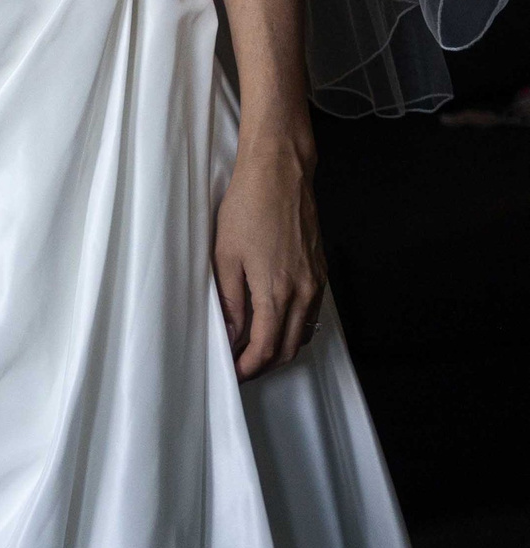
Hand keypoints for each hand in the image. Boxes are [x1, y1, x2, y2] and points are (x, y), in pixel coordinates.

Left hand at [213, 133, 327, 380]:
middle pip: (288, 348)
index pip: (265, 348)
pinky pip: (311, 314)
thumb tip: (232, 334)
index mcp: (276, 292)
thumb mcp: (226, 255)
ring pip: (302, 333)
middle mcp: (303, 293)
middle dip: (264, 364)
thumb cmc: (247, 208)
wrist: (282, 174)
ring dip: (279, 348)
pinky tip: (275, 323)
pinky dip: (294, 328)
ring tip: (253, 349)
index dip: (249, 367)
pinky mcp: (321, 272)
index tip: (233, 373)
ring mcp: (316, 283)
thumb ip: (232, 300)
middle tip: (240, 367)